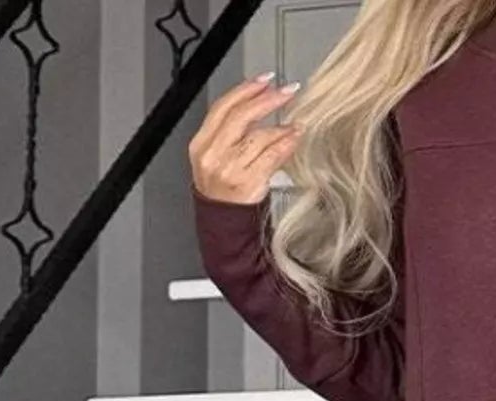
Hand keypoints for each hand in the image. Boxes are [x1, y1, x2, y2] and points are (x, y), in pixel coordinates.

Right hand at [190, 72, 301, 204]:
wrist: (224, 225)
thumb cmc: (224, 191)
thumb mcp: (219, 157)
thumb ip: (233, 132)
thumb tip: (262, 103)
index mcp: (201, 144)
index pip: (222, 107)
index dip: (245, 89)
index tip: (265, 80)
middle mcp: (212, 155)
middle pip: (239, 117)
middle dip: (266, 100)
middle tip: (286, 91)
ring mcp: (229, 169)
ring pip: (256, 137)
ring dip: (279, 125)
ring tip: (295, 120)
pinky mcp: (246, 183)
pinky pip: (269, 157)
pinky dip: (284, 144)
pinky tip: (294, 136)